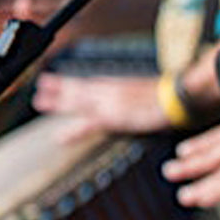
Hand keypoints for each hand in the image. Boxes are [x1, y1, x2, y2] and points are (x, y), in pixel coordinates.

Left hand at [33, 74, 170, 139]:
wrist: (178, 97)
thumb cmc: (171, 97)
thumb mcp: (152, 93)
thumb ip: (141, 95)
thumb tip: (143, 97)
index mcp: (119, 85)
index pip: (91, 83)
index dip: (72, 82)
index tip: (56, 81)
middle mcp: (110, 91)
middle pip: (80, 89)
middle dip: (59, 89)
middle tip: (41, 90)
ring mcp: (110, 104)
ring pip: (78, 102)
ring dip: (58, 103)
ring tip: (40, 103)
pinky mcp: (114, 118)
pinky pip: (88, 125)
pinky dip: (73, 131)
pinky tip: (60, 138)